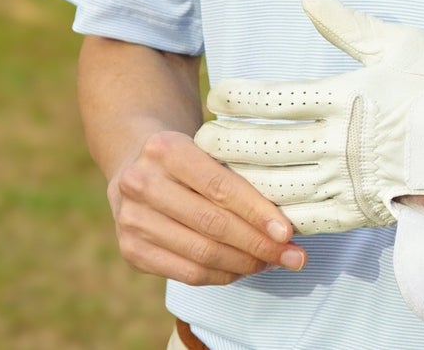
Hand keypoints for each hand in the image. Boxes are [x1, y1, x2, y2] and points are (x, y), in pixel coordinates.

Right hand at [107, 128, 306, 285]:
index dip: (256, 212)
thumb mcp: (205, 147)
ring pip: (200, 254)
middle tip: (293, 255)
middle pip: (212, 224)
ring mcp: (132, 221)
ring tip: (273, 263)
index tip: (287, 231)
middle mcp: (142, 184)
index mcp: (166, 149)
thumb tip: (284, 220)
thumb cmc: (187, 155)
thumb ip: (236, 174)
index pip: (220, 187)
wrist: (134, 162)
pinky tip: (244, 269)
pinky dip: (221, 275)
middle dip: (258, 244)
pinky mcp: (131, 251)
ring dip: (244, 263)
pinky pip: (186, 273)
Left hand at [195, 0, 423, 235]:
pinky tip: (256, 209)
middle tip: (199, 138)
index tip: (217, 94)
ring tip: (215, 175)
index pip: (277, 100)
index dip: (240, 98)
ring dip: (242, 180)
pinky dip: (277, 214)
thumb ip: (348, 25)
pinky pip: (309, 219)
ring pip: (279, 187)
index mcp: (347, 97)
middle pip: (266, 147)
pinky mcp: (364, 210)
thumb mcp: (399, 43)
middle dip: (226, 143)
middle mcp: (342, 142)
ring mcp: (351, 181)